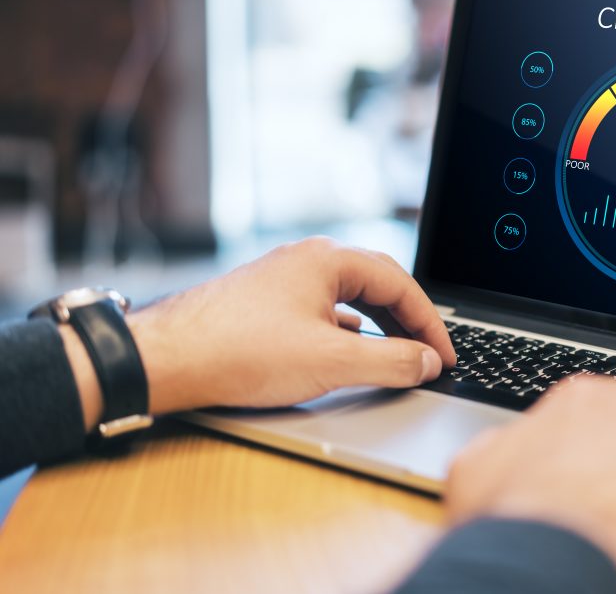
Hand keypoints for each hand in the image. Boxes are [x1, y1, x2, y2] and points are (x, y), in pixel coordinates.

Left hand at [67, 237, 456, 427]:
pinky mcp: (264, 303)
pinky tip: (347, 351)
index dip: (429, 323)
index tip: (443, 355)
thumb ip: (390, 361)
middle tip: (428, 354)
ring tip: (397, 353)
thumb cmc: (239, 351)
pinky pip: (322, 310)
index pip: (400, 283)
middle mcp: (306, 261)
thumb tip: (426, 362)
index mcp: (327, 259)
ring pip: (348, 296)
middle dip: (408, 319)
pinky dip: (347, 330)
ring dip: (378, 324)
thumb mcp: (330, 362)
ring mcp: (282, 280)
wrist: (165, 359)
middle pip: (376, 283)